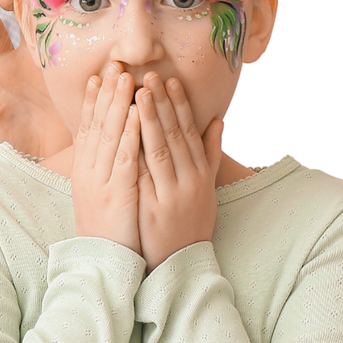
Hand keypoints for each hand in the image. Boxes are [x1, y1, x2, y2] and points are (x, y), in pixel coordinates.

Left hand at [0, 0, 72, 157]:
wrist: (47, 168)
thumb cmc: (10, 147)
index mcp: (3, 65)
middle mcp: (30, 57)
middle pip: (27, 15)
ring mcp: (59, 63)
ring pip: (58, 24)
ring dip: (54, 8)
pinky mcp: (83, 76)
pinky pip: (86, 51)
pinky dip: (86, 33)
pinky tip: (85, 23)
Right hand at [69, 66, 142, 256]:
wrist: (103, 263)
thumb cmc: (107, 231)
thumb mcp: (99, 196)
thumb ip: (103, 170)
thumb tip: (109, 148)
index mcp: (84, 171)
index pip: (87, 128)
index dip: (93, 100)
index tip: (99, 75)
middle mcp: (88, 172)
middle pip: (96, 124)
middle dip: (106, 92)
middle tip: (115, 64)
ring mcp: (100, 182)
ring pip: (109, 135)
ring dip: (118, 104)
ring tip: (126, 78)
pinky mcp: (116, 193)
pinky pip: (124, 157)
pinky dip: (130, 132)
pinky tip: (138, 113)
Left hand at [133, 74, 222, 272]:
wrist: (182, 264)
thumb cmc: (192, 222)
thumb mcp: (208, 188)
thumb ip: (211, 154)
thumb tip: (218, 120)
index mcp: (201, 174)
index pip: (189, 133)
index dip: (179, 106)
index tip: (169, 81)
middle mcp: (189, 182)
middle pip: (173, 136)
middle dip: (160, 105)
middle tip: (148, 77)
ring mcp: (170, 196)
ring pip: (159, 152)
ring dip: (147, 121)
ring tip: (136, 95)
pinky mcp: (152, 210)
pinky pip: (142, 177)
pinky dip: (134, 154)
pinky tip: (124, 134)